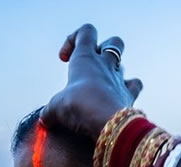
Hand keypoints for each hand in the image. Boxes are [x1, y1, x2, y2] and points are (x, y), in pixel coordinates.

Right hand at [40, 23, 142, 139]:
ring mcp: (119, 79)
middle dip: (103, 49)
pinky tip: (119, 95)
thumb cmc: (79, 107)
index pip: (85, 32)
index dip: (73, 39)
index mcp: (85, 58)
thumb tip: (45, 119)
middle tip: (89, 66)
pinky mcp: (129, 96)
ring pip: (122, 64)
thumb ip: (50, 110)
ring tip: (99, 86)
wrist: (106, 122)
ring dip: (112, 70)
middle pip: (113, 42)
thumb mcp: (56, 108)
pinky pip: (135, 85)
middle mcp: (104, 64)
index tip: (65, 59)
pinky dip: (129, 88)